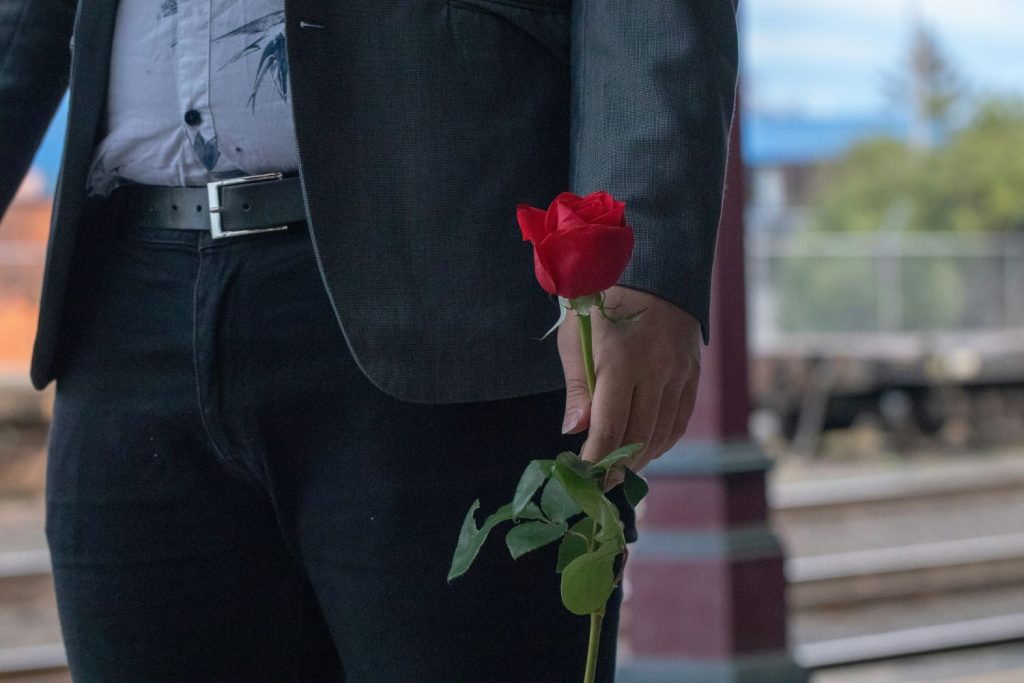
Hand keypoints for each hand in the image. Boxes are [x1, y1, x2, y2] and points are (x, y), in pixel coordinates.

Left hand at [558, 286, 701, 489]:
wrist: (653, 271)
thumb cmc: (602, 306)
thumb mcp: (577, 340)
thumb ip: (578, 388)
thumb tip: (575, 431)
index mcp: (620, 361)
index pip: (609, 425)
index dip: (597, 457)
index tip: (584, 473)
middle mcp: (655, 370)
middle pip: (638, 436)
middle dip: (618, 465)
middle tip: (601, 481)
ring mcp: (679, 374)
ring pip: (662, 434)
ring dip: (641, 458)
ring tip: (621, 469)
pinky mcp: (693, 374)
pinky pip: (680, 421)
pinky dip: (663, 442)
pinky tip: (646, 449)